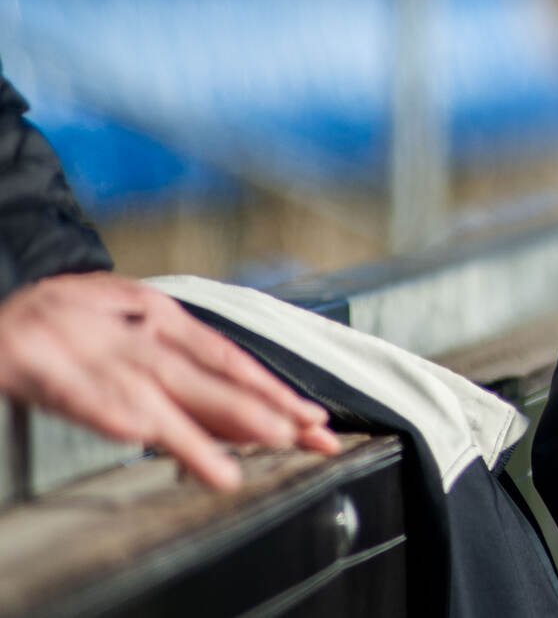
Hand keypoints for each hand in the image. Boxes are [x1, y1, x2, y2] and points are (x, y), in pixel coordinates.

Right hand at [0, 272, 340, 489]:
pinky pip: (78, 394)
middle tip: (295, 435)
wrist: (4, 309)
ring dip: (191, 431)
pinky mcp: (41, 366)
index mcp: (162, 321)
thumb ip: (181, 366)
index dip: (269, 390)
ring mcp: (91, 351)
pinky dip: (108, 411)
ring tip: (225, 467)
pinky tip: (136, 434)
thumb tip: (235, 412)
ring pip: (151, 392)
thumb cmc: (73, 320)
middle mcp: (135, 335)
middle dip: (252, 409)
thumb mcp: (136, 326)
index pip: (226, 359)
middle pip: (203, 376)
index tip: (309, 418)